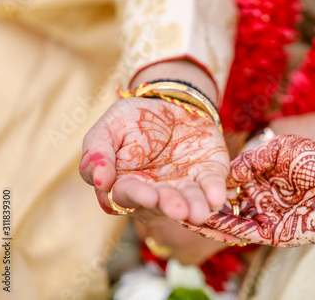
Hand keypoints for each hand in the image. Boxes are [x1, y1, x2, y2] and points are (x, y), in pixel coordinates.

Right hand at [79, 97, 228, 223]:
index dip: (138, 196)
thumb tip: (100, 182)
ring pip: (188, 201)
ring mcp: (183, 186)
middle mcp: (156, 192)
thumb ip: (97, 153)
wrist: (170, 102)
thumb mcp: (109, 128)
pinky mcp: (208, 175)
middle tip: (177, 209)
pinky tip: (217, 198)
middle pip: (160, 205)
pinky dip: (214, 192)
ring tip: (199, 212)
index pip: (128, 195)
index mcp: (126, 184)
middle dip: (169, 206)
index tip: (148, 196)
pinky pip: (211, 186)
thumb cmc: (134, 119)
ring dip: (194, 206)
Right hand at [184, 135, 314, 246]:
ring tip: (180, 212)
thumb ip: (250, 160)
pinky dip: (224, 229)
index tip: (184, 182)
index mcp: (262, 180)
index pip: (227, 186)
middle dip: (201, 206)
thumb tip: (225, 173)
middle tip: (173, 202)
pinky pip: (244, 232)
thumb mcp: (280, 149)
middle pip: (224, 207)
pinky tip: (204, 221)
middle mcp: (261, 200)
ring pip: (230, 223)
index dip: (207, 186)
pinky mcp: (275, 233)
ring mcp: (267, 217)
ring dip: (206, 220)